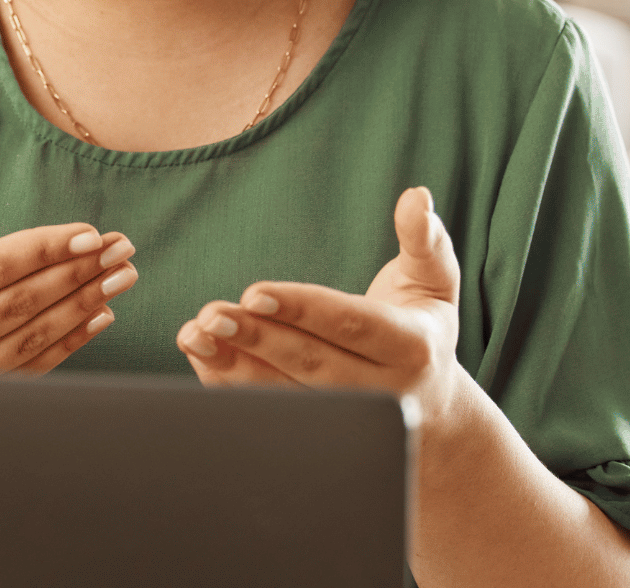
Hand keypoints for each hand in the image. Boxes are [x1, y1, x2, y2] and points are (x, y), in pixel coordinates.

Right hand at [0, 170, 138, 373]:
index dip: (41, 249)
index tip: (88, 231)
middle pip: (17, 305)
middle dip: (76, 273)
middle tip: (123, 249)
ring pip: (29, 340)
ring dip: (82, 306)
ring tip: (121, 277)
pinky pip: (26, 371)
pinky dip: (67, 345)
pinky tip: (98, 317)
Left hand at [175, 186, 467, 427]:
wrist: (432, 407)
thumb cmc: (422, 325)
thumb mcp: (435, 280)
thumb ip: (424, 239)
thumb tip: (417, 196)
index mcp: (412, 347)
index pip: (350, 324)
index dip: (301, 309)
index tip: (254, 292)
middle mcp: (383, 391)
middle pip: (312, 364)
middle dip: (258, 339)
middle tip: (213, 316)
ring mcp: (349, 419)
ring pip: (287, 396)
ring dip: (234, 368)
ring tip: (194, 335)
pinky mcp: (320, 433)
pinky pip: (272, 413)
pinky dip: (231, 387)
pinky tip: (201, 357)